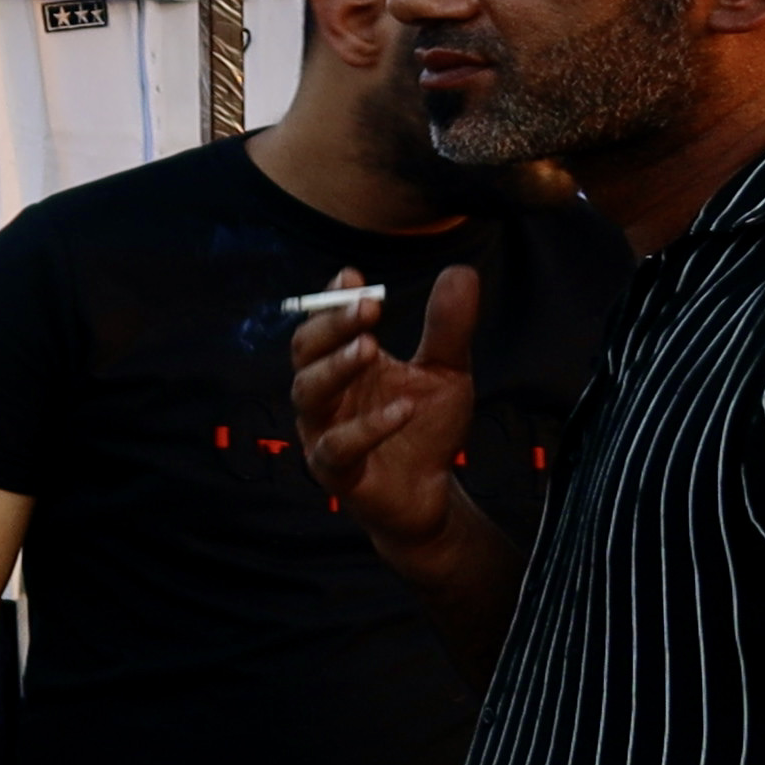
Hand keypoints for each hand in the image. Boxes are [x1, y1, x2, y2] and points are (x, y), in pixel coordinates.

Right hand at [291, 270, 480, 565]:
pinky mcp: (336, 472)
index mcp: (343, 365)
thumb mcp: (447, 371)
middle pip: (305, 352)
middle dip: (332, 326)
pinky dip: (368, 427)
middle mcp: (325, 395)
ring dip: (335, 367)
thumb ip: (448, 328)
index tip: (353, 277)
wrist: (429, 493)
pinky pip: (338, 446)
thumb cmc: (425, 427)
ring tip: (370, 347)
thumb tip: (460, 271)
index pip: (321, 325)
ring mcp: (323, 432)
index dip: (331, 300)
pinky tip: (402, 409)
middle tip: (368, 306)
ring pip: (309, 393)